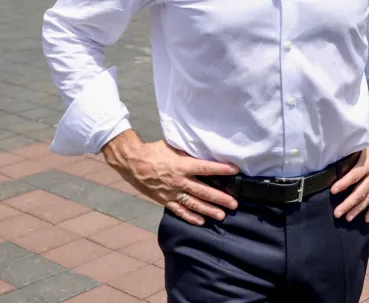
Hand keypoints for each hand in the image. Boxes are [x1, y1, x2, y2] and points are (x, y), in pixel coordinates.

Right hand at [102, 130, 239, 225]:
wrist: (133, 163)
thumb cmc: (155, 152)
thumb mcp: (174, 147)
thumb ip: (190, 152)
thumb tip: (206, 151)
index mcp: (182, 165)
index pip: (206, 168)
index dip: (222, 169)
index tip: (236, 171)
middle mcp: (179, 181)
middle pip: (203, 191)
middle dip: (220, 198)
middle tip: (234, 204)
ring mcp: (171, 192)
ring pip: (193, 204)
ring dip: (209, 210)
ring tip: (222, 215)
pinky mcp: (164, 200)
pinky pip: (179, 210)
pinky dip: (190, 217)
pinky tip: (201, 221)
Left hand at [331, 126, 368, 222]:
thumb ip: (356, 140)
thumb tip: (341, 140)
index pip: (354, 176)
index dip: (343, 183)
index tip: (333, 191)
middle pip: (360, 192)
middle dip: (348, 204)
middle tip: (337, 213)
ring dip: (358, 209)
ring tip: (348, 218)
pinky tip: (367, 219)